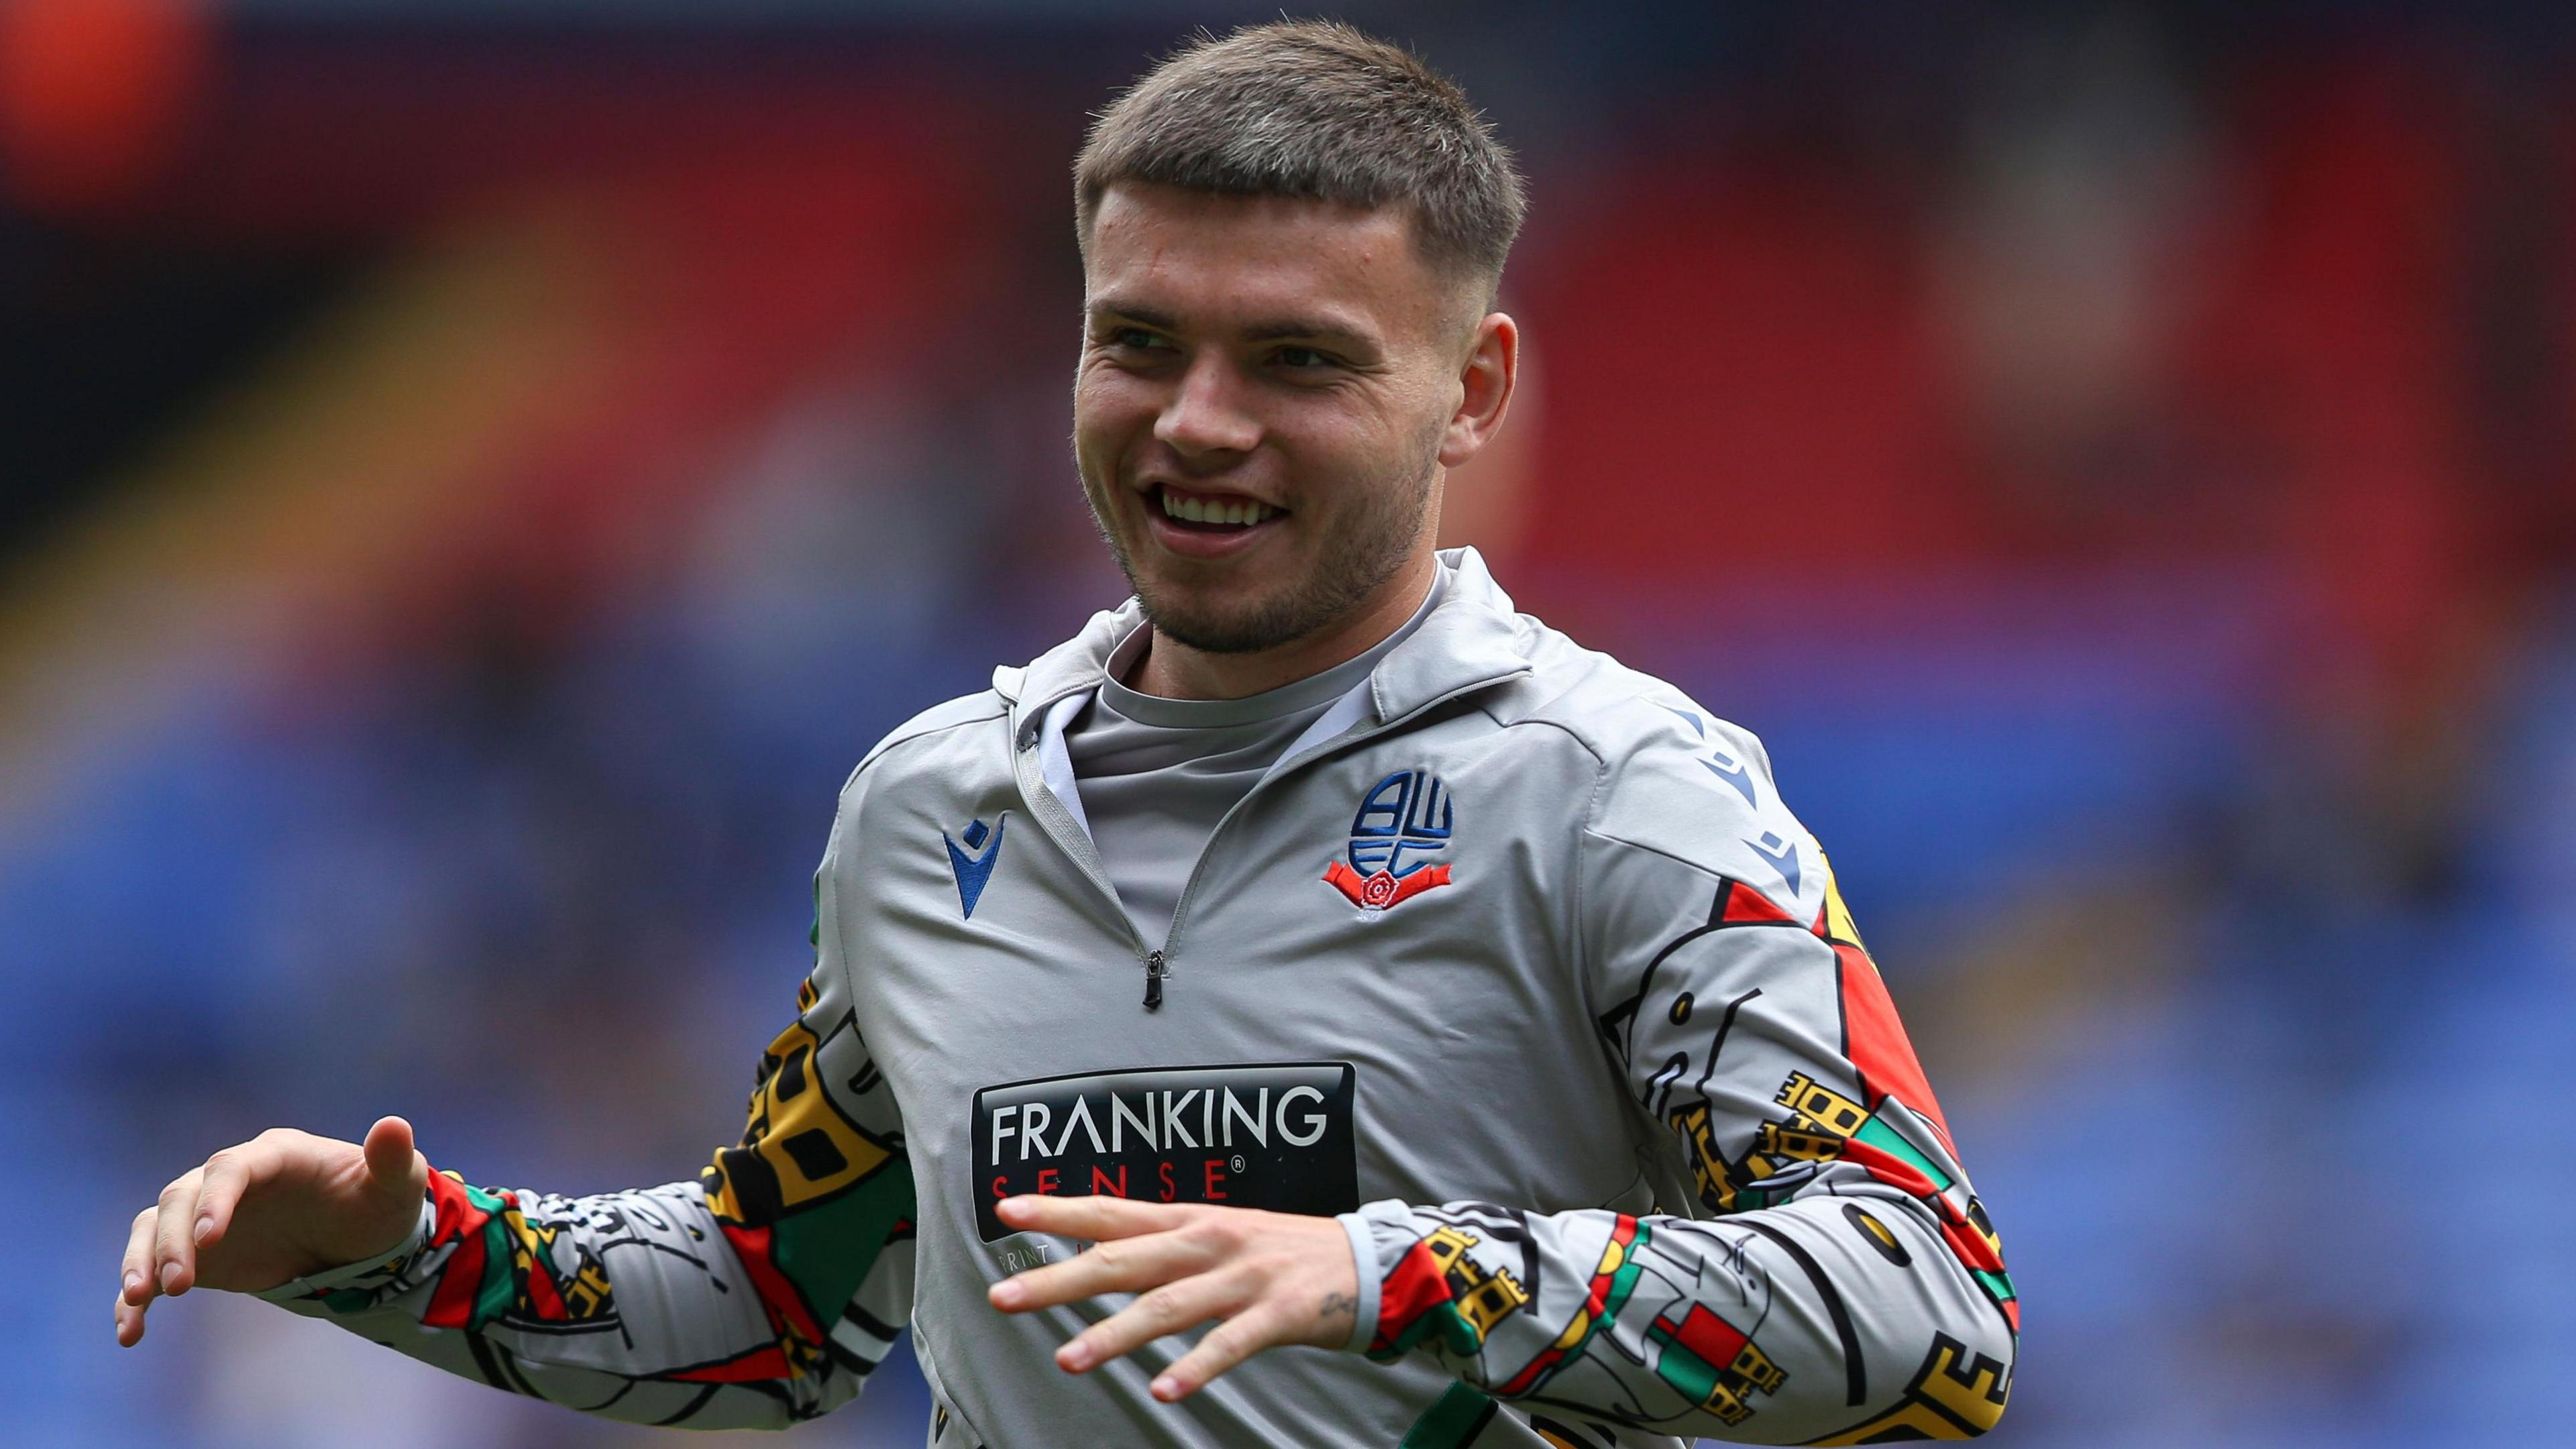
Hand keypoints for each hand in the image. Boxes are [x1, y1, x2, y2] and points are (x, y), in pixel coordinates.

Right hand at [116, 1115, 430, 1346]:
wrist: (357, 1239)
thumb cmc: (377, 1204)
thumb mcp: (396, 1185)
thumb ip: (393, 1160)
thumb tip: (395, 1126)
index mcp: (274, 1155)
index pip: (231, 1167)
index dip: (217, 1198)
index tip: (211, 1239)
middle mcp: (230, 1181)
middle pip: (182, 1197)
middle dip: (174, 1239)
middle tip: (181, 1284)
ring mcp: (207, 1216)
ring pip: (155, 1227)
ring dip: (140, 1260)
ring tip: (139, 1300)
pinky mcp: (195, 1256)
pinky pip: (153, 1270)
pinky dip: (135, 1299)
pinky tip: (129, 1334)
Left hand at [985, 1196, 1360, 1402]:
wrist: (1369, 1261)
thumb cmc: (1283, 1252)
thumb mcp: (1221, 1234)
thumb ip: (1164, 1245)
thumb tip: (1098, 1254)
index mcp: (1191, 1220)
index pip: (1112, 1211)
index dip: (1058, 1210)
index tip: (1006, 1211)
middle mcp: (1209, 1241)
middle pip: (1123, 1258)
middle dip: (1059, 1278)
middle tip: (1006, 1295)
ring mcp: (1243, 1277)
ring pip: (1167, 1305)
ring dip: (1115, 1333)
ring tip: (1069, 1358)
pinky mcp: (1278, 1313)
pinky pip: (1229, 1344)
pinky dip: (1195, 1368)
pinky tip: (1164, 1391)